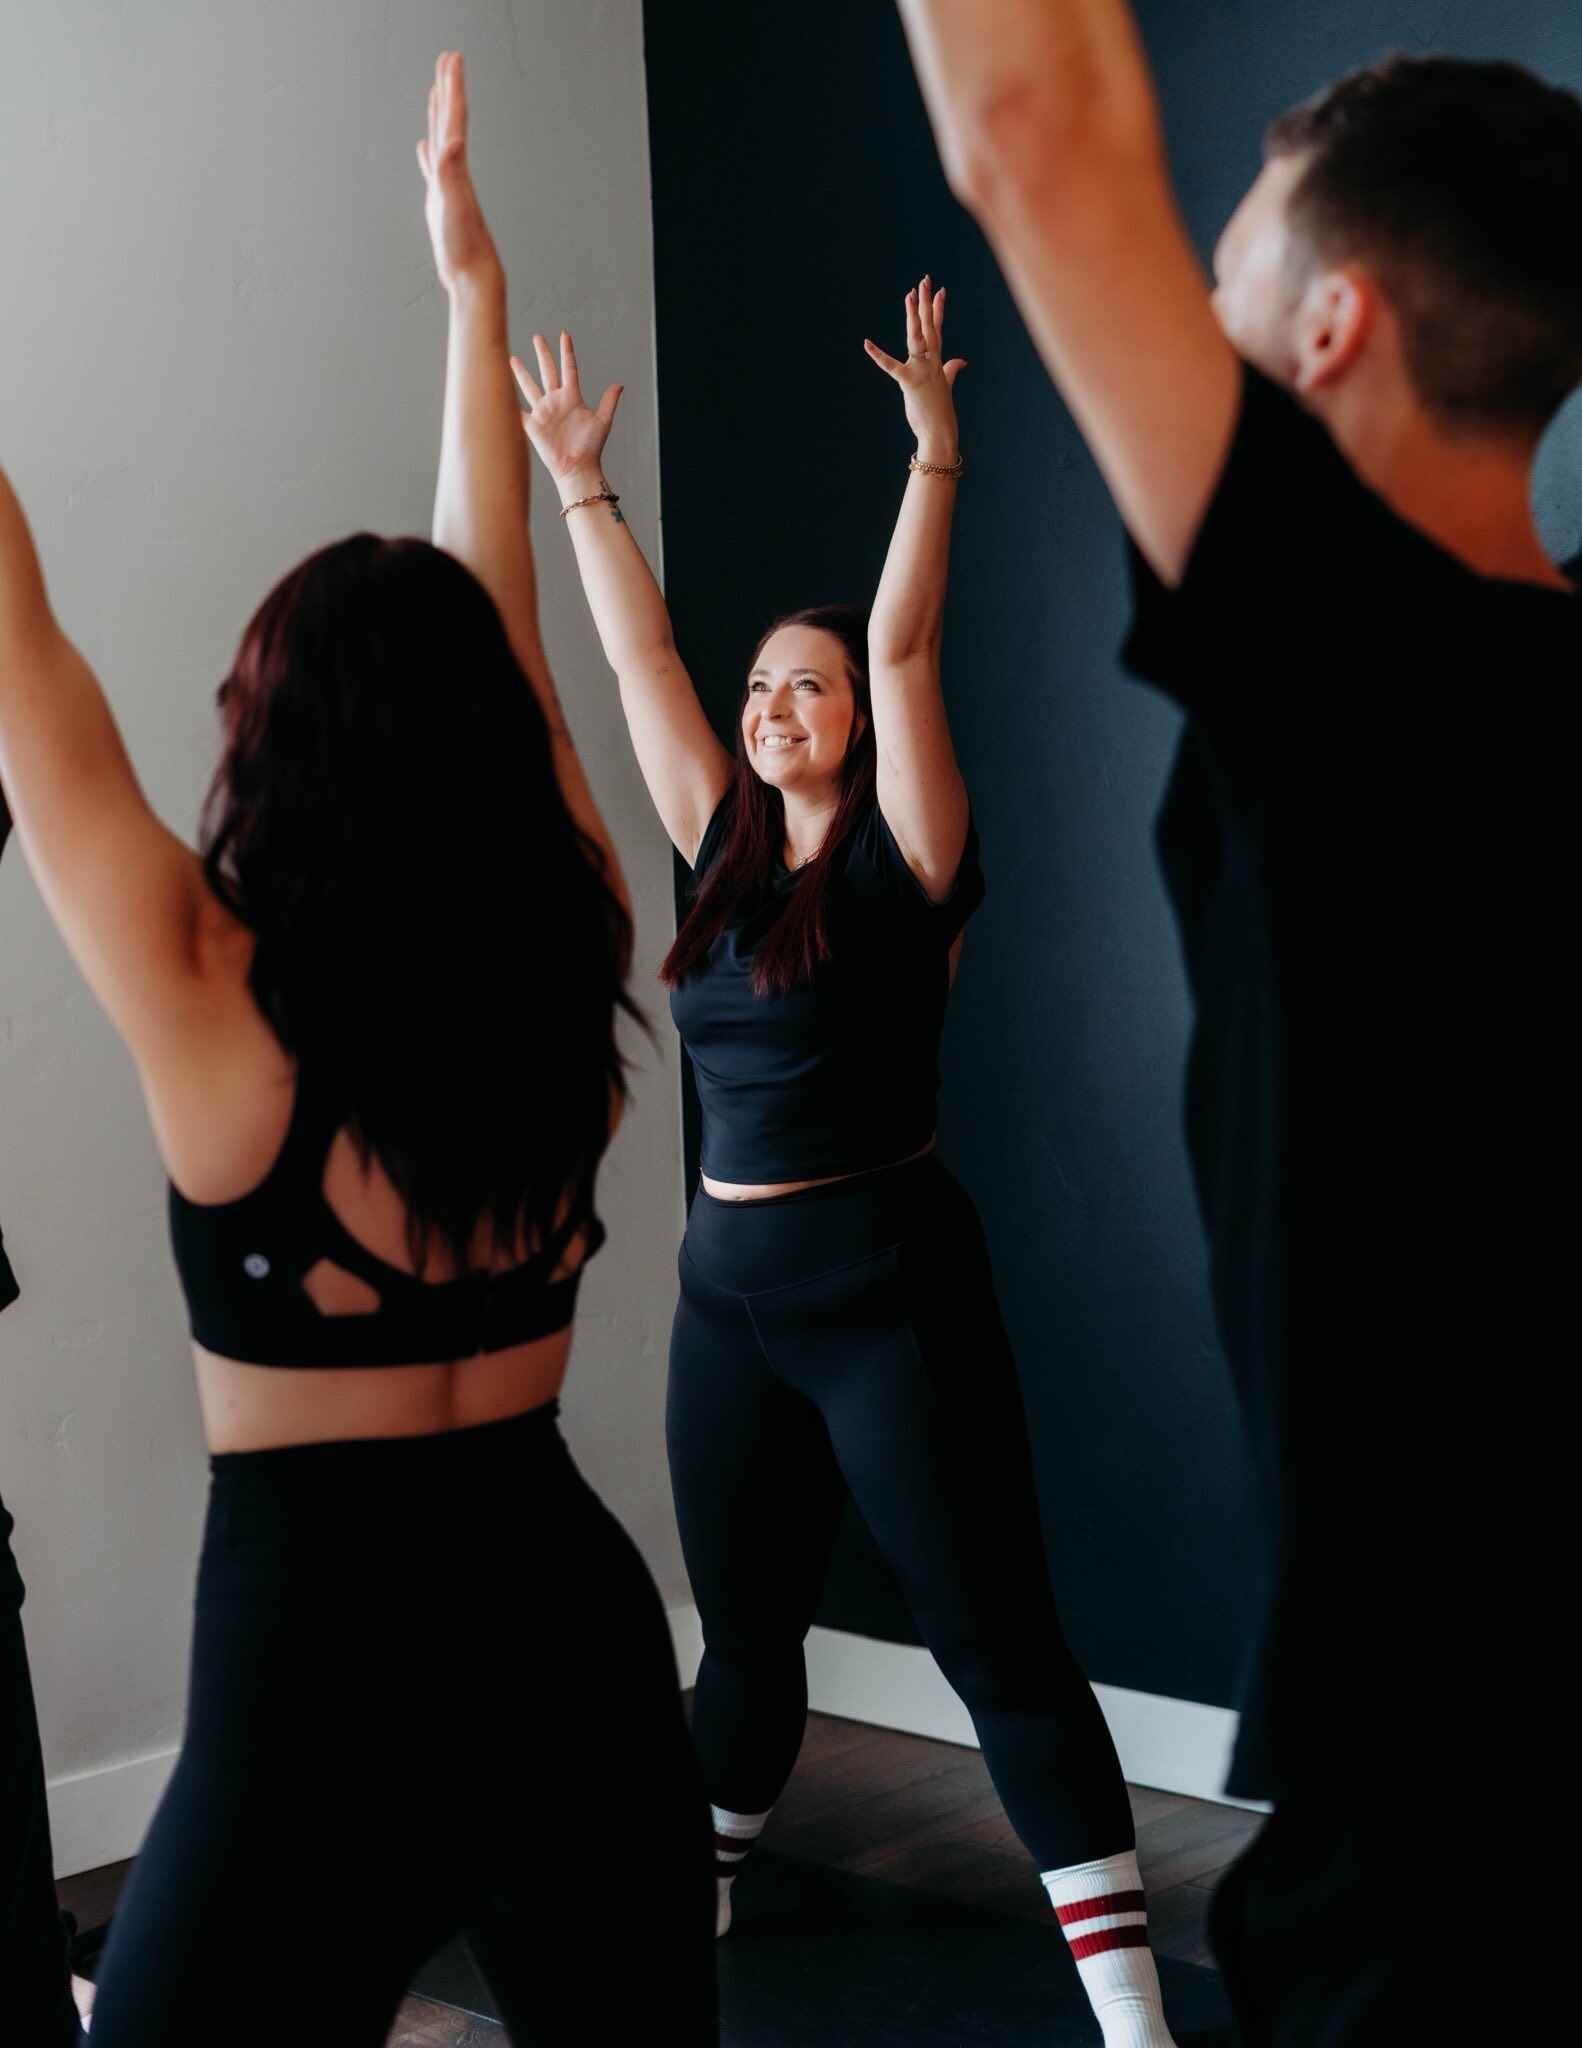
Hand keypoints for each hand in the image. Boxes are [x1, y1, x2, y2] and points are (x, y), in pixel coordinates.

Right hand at [416, 51, 498, 292]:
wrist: (472, 275)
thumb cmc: (463, 245)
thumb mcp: (451, 205)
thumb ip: (449, 172)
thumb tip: (450, 144)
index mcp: (455, 167)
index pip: (453, 118)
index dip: (452, 86)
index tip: (452, 56)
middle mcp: (453, 171)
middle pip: (449, 121)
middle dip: (447, 88)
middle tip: (447, 59)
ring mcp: (447, 185)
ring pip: (441, 140)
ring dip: (438, 115)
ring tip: (435, 93)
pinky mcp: (441, 202)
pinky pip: (433, 170)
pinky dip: (428, 155)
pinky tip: (425, 148)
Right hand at [511, 333, 623, 488]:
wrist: (576, 468)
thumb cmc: (590, 448)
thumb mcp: (602, 422)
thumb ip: (609, 402)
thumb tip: (619, 384)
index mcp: (572, 397)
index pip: (569, 368)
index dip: (567, 352)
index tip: (564, 335)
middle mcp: (556, 401)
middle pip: (547, 372)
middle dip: (543, 354)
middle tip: (537, 337)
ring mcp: (543, 412)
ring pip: (529, 386)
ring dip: (521, 373)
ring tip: (511, 358)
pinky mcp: (533, 425)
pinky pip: (517, 410)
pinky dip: (508, 401)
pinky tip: (499, 389)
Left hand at [863, 275, 965, 461]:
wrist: (940, 431)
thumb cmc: (940, 411)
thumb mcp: (946, 386)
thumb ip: (951, 370)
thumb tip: (961, 361)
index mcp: (937, 361)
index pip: (938, 329)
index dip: (938, 309)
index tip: (940, 290)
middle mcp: (931, 361)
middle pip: (929, 326)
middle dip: (927, 302)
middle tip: (925, 280)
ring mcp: (922, 370)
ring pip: (917, 336)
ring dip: (914, 315)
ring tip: (910, 295)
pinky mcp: (909, 382)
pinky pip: (891, 366)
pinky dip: (878, 355)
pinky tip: (867, 343)